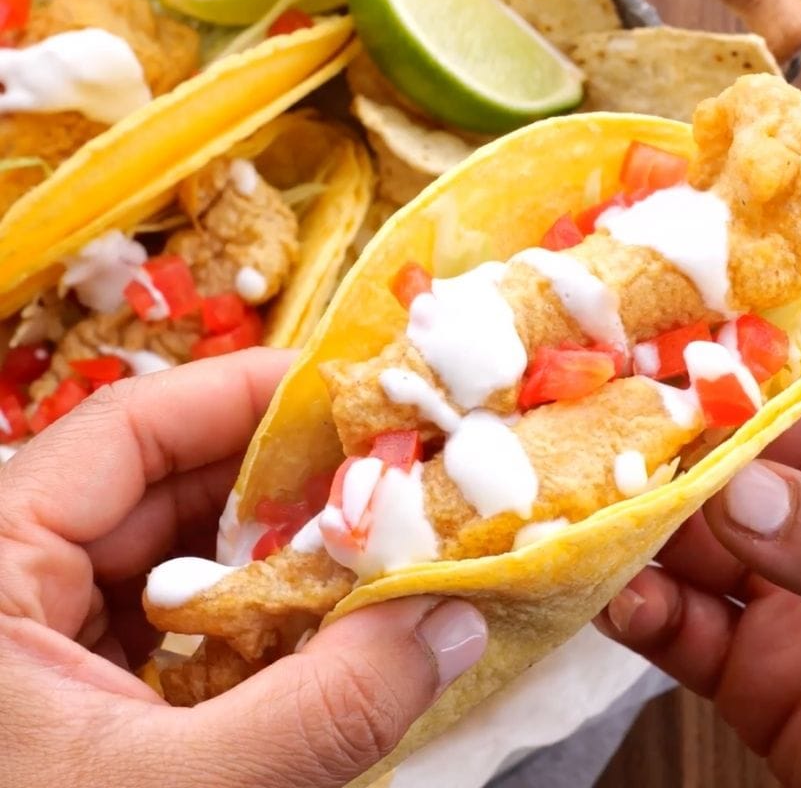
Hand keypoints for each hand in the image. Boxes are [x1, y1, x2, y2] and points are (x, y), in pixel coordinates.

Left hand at [0, 349, 486, 787]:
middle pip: (167, 487)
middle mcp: (10, 583)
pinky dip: (259, 630)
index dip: (251, 396)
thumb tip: (451, 625)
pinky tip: (329, 639)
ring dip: (284, 562)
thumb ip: (320, 713)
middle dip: (289, 488)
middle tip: (399, 481)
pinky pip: (182, 634)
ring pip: (181, 563)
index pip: (131, 428)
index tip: (359, 394)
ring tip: (383, 555)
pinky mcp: (78, 698)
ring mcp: (42, 643)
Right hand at [598, 308, 800, 785]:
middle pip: (760, 431)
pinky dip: (640, 605)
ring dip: (646, 508)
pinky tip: (618, 593)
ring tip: (588, 489)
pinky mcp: (760, 669)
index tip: (710, 260)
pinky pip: (683, 623)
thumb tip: (745, 493)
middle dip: (688, 407)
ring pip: (703, 526)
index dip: (796, 302)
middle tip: (609, 379)